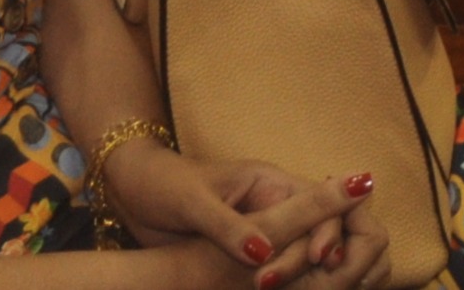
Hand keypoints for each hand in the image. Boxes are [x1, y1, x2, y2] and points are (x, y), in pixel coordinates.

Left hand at [98, 140, 380, 288]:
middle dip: (324, 259)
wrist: (135, 193)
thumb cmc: (163, 185)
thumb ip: (228, 226)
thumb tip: (263, 254)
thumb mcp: (193, 203)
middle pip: (322, 231)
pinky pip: (283, 267)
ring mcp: (266, 230)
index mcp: (271, 183)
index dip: (328, 231)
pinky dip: (292, 284)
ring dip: (309, 276)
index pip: (321, 204)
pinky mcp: (250, 254)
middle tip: (303, 287)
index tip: (320, 260)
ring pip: (306, 254)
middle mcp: (276, 205)